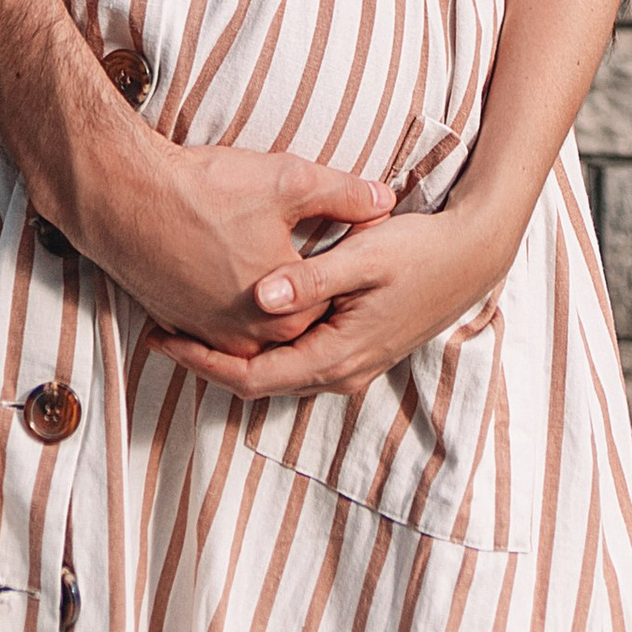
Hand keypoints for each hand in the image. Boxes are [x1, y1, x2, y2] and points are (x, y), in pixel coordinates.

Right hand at [70, 137, 397, 356]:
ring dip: (265, 299)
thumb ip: (346, 195)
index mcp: (287, 315)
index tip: (349, 241)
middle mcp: (249, 338)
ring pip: (254, 323)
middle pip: (293, 318)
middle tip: (306, 247)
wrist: (124, 197)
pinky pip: (215, 322)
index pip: (331, 303)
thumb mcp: (289, 181)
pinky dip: (227, 299)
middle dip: (305, 288)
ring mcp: (209, 335)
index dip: (342, 269)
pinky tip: (230, 263)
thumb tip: (385, 201)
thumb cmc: (208, 189)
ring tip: (268, 256)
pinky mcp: (178, 323)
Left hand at [149, 201, 512, 401]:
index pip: (252, 376)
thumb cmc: (418, 250)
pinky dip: (260, 346)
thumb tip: (261, 299)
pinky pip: (295, 361)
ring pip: (275, 373)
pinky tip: (240, 319)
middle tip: (160, 332)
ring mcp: (349, 366)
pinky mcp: (354, 351)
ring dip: (232, 354)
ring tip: (188, 325)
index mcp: (336, 356)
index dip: (202, 362)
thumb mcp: (364, 256)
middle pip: (257, 381)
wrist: (472, 256)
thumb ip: (311, 279)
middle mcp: (340, 373)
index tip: (161, 338)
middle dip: (207, 361)